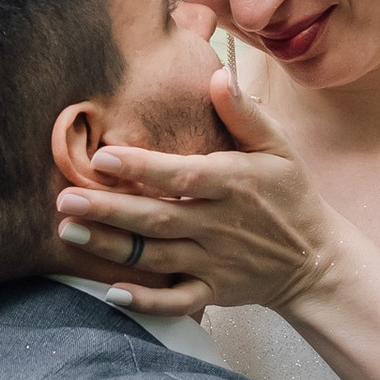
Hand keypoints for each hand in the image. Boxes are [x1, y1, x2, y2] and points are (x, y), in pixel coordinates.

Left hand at [53, 68, 343, 317]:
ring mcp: (214, 262)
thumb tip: (217, 77)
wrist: (314, 260)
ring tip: (69, 233)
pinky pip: (177, 301)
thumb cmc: (289, 195)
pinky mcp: (213, 292)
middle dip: (108, 210)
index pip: (182, 174)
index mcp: (233, 183)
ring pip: (155, 257)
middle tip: (65, 199)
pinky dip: (146, 302)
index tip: (102, 156)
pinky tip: (111, 293)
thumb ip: (245, 114)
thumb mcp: (279, 148)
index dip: (142, 166)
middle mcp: (219, 225)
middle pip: (157, 218)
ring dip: (110, 247)